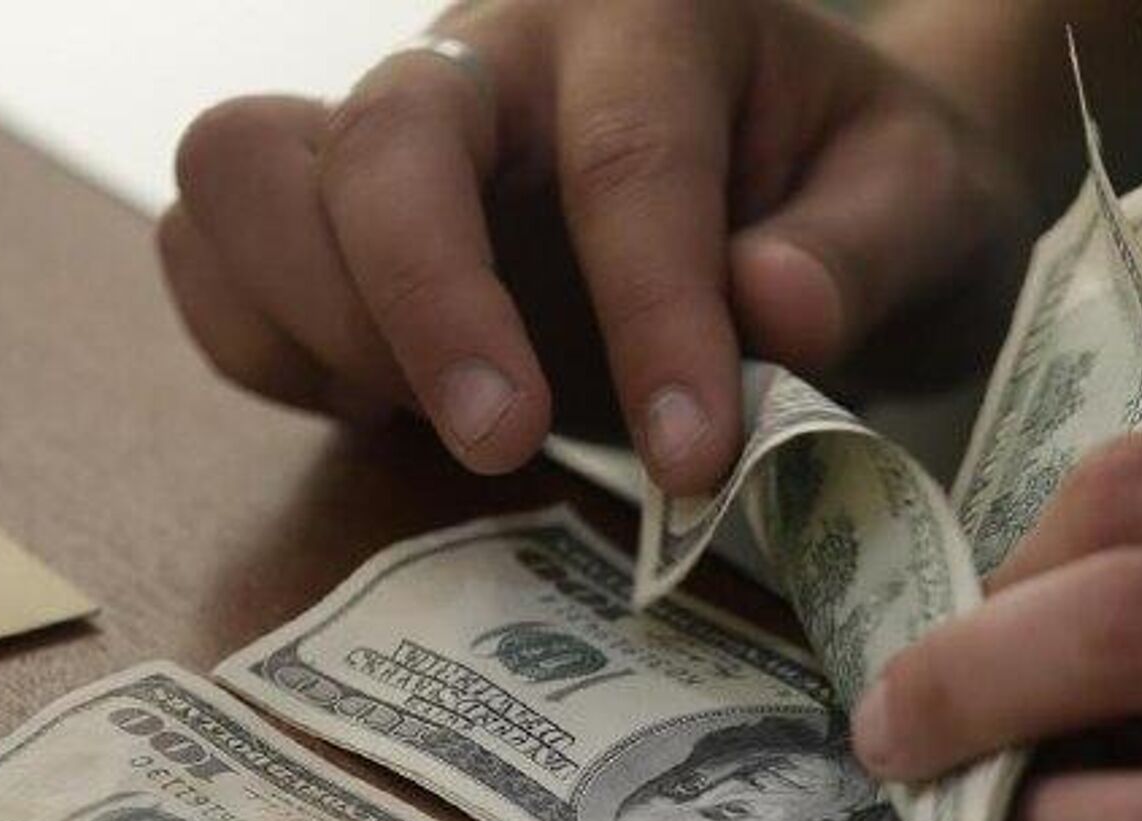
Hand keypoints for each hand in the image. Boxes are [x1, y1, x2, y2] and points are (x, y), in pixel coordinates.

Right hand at [157, 0, 1032, 490]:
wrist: (803, 176)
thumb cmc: (864, 189)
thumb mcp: (924, 205)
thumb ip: (863, 251)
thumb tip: (773, 310)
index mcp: (652, 20)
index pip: (623, 162)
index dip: (651, 316)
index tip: (695, 457)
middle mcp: (497, 55)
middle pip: (381, 137)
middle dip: (429, 305)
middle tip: (508, 443)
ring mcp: (400, 134)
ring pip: (240, 175)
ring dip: (319, 321)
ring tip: (454, 424)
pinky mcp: (339, 221)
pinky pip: (217, 260)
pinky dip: (269, 349)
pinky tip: (388, 410)